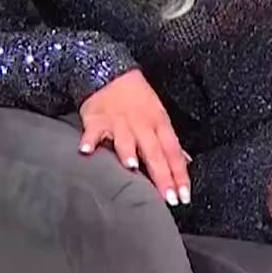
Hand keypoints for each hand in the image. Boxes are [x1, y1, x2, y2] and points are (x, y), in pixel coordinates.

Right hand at [79, 68, 188, 207]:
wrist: (113, 75)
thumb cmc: (139, 100)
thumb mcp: (160, 118)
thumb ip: (168, 143)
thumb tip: (185, 163)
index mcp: (160, 125)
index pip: (173, 152)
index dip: (179, 174)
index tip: (184, 197)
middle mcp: (143, 125)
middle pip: (154, 152)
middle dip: (162, 175)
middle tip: (167, 198)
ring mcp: (120, 122)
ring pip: (126, 139)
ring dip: (128, 152)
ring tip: (132, 168)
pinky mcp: (97, 119)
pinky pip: (93, 131)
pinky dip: (90, 139)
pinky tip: (86, 150)